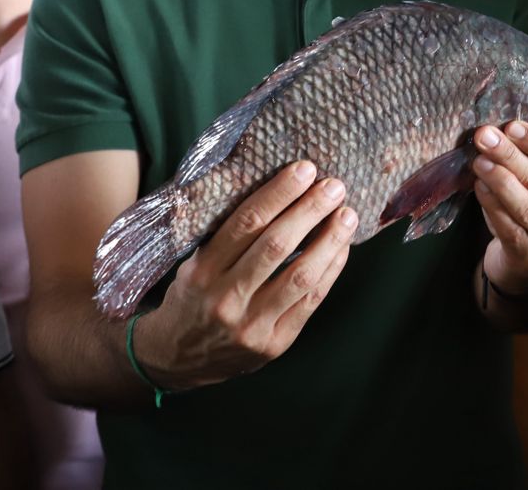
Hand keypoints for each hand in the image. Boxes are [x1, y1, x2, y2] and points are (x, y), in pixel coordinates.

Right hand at [134, 159, 356, 390]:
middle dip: (310, 211)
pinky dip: (330, 271)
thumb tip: (274, 189)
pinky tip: (342, 248)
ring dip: (330, 241)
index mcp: (203, 271)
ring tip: (348, 215)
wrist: (179, 359)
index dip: (279, 193)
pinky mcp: (275, 344)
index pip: (246, 223)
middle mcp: (226, 298)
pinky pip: (310, 302)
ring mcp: (252, 325)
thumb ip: (226, 235)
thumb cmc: (193, 297)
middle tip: (335, 186)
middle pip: (276, 246)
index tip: (304, 169)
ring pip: (300, 276)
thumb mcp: (193, 263)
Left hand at [474, 121, 527, 292]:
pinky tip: (480, 188)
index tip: (511, 126)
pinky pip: (509, 229)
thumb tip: (500, 131)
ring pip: (526, 207)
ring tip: (480, 162)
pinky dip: (493, 206)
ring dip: (500, 181)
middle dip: (509, 156)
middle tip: (486, 137)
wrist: (523, 263)